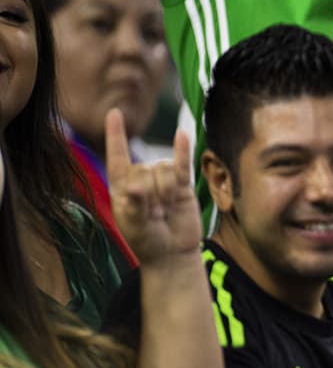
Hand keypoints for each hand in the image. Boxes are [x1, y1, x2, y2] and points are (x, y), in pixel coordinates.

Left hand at [106, 109, 201, 264]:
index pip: (118, 156)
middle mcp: (142, 179)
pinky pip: (183, 163)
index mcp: (123, 186)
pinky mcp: (183, 185)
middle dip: (151, 190)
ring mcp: (163, 180)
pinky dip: (183, 150)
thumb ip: (135, 205)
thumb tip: (136, 187)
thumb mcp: (134, 225)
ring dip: (166, 189)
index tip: (115, 114)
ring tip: (166, 208)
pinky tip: (183, 135)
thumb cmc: (148, 242)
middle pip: (145, 168)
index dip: (116, 135)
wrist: (173, 253)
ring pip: (164, 169)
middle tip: (155, 212)